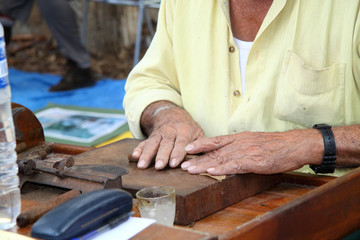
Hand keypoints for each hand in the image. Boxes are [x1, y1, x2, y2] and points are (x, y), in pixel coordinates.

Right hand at [132, 101, 203, 169]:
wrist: (172, 114)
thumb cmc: (188, 128)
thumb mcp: (198, 132)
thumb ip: (202, 145)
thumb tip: (208, 158)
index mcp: (184, 131)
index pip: (181, 144)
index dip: (177, 153)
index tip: (174, 163)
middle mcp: (170, 132)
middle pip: (165, 145)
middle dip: (161, 156)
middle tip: (159, 167)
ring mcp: (159, 134)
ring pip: (152, 144)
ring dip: (147, 155)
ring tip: (142, 165)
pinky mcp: (151, 136)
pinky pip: (144, 142)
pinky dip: (138, 149)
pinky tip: (134, 157)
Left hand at [181, 129, 322, 174]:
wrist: (295, 144)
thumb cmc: (275, 145)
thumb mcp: (254, 142)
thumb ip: (240, 146)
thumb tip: (227, 154)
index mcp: (239, 138)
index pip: (216, 140)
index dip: (200, 144)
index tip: (187, 149)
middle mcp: (240, 143)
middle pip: (215, 151)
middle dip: (197, 158)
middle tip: (183, 165)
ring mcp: (247, 152)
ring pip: (221, 158)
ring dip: (204, 165)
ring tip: (191, 170)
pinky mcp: (255, 161)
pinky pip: (235, 165)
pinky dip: (222, 169)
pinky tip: (212, 172)